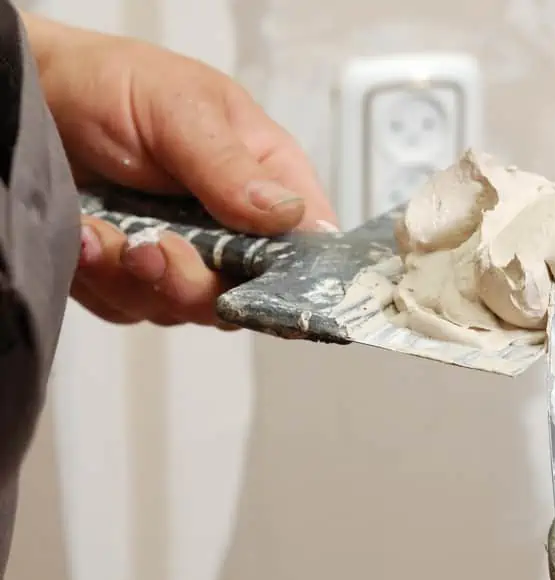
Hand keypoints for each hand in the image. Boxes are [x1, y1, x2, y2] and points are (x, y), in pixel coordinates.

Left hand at [25, 13, 336, 326]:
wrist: (37, 97)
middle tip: (150, 249)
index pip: (308, 244)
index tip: (248, 280)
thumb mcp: (180, 111)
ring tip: (98, 232)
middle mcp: (235, 227)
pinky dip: (102, 280)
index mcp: (266, 179)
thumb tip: (290, 214)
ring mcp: (187, 256)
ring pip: (184, 310)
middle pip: (244, 294)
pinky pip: (131, 307)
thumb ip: (231, 167)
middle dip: (192, 284)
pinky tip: (83, 238)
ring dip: (136, 279)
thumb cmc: (116, 86)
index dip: (291, 275)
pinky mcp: (137, 278)